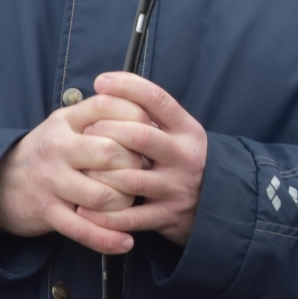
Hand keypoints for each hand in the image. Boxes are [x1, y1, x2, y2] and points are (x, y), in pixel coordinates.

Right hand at [0, 92, 153, 253]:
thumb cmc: (49, 150)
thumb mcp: (67, 123)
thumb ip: (101, 116)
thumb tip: (150, 118)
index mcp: (66, 120)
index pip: (107, 106)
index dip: (136, 117)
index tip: (151, 130)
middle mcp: (58, 147)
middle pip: (109, 152)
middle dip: (135, 164)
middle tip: (145, 171)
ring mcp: (51, 181)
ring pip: (101, 195)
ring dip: (125, 202)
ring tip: (132, 203)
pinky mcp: (46, 212)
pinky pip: (82, 229)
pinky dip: (107, 239)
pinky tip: (125, 242)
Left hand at [75, 72, 208, 248]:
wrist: (216, 201)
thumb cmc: (182, 159)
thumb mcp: (179, 132)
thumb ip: (151, 116)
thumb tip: (109, 90)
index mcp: (186, 129)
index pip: (157, 99)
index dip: (127, 86)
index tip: (100, 81)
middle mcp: (184, 155)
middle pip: (139, 135)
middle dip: (106, 131)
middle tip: (86, 130)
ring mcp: (176, 186)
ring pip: (130, 178)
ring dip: (100, 173)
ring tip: (81, 169)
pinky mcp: (168, 216)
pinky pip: (129, 217)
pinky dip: (104, 215)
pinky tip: (84, 209)